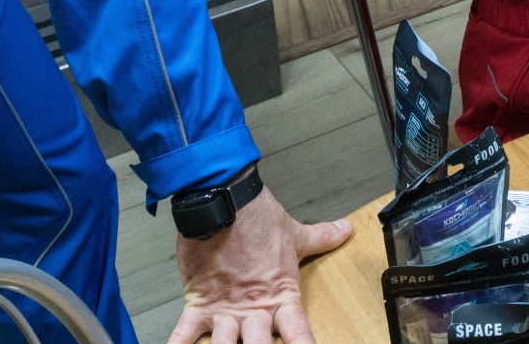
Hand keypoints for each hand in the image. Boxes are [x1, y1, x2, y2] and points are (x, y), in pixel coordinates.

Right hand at [168, 186, 350, 343]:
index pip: (298, 334)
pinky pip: (183, 334)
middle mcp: (253, 310)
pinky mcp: (198, 303)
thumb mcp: (294, 233)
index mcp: (280, 296)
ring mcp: (224, 309)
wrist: (222, 199)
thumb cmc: (256, 217)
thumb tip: (345, 230)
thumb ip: (321, 237)